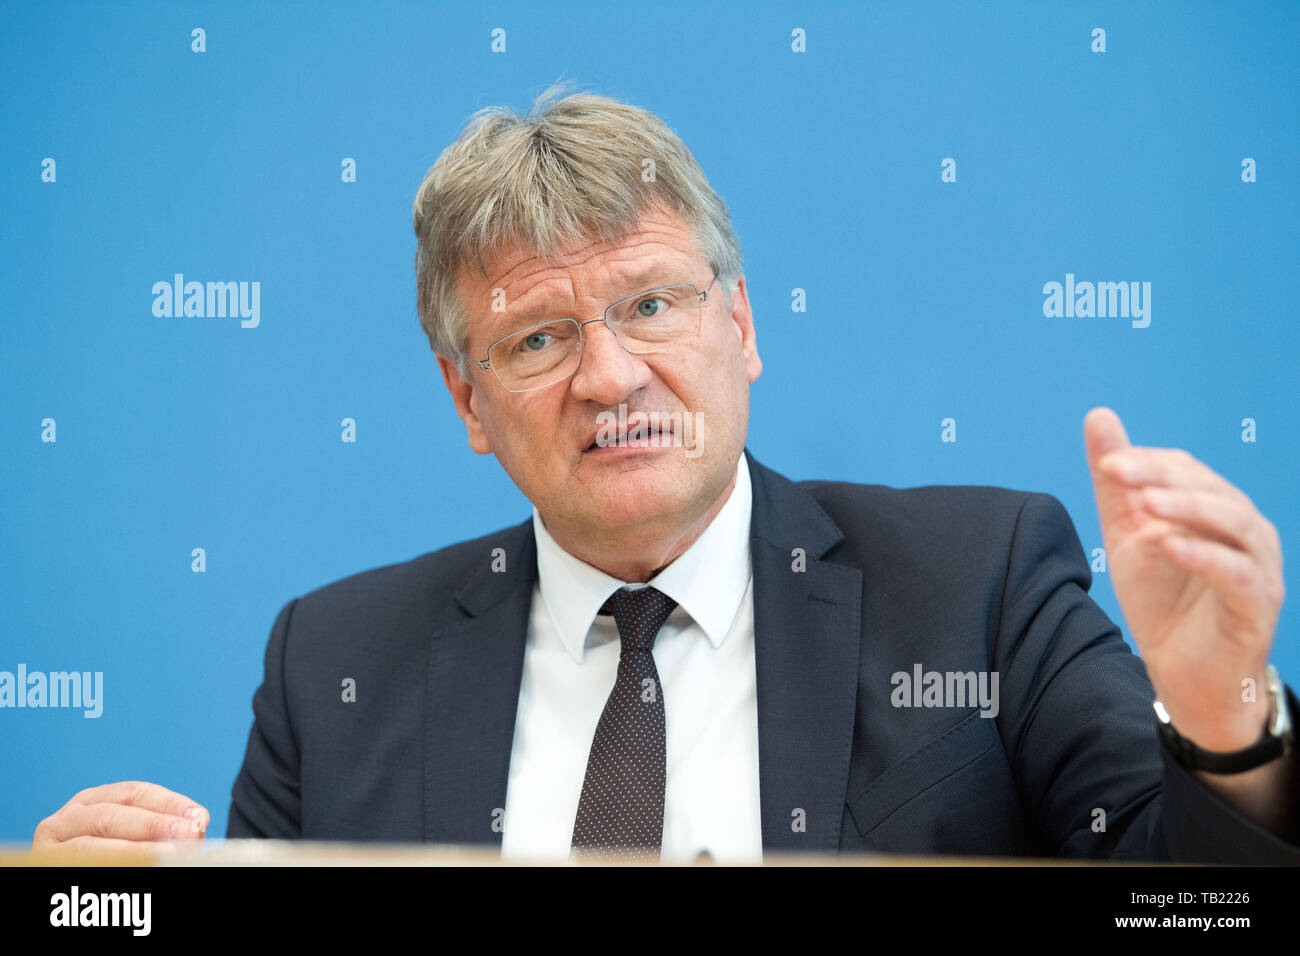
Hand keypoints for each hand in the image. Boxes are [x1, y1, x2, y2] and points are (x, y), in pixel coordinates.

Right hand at [31, 781, 209, 858]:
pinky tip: (139, 869)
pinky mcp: (41, 867)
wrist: (79, 888)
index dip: (169, 803)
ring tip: (166, 855)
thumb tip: (197, 825)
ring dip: (133, 851)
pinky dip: (112, 868)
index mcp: (92, 802)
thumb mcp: (132, 838)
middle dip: (153, 824)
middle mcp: (66, 819)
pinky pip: (79, 867)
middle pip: (111, 816)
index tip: (199, 816)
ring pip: (90, 847)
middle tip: (188, 833)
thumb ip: (163, 831)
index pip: (134, 793)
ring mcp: (49, 847)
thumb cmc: (112, 861)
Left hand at [1084, 407, 1284, 751]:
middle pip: (1210, 488)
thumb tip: (1099, 416)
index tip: (1106, 462)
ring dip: (1188, 507)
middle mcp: (1244, 531)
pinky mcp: (1256, 604)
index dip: (1146, 462)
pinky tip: (1169, 545)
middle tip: (1118, 470)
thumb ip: (1117, 482)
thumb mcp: (1128, 534)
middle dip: (1161, 476)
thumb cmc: (1163, 600)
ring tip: (1147, 503)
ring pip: (1234, 522)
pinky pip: (1237, 573)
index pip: (1184, 469)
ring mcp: (1256, 567)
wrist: (1182, 673)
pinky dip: (1204, 555)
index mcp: (1215, 508)